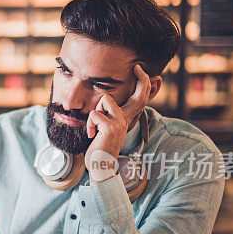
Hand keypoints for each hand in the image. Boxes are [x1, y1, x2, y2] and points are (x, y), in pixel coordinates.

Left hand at [85, 64, 150, 182]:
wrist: (100, 166)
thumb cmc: (100, 146)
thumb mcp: (107, 127)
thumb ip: (108, 115)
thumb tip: (103, 101)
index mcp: (126, 118)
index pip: (140, 98)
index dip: (143, 82)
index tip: (140, 68)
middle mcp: (127, 119)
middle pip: (140, 94)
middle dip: (142, 79)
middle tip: (137, 67)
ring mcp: (120, 123)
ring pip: (105, 99)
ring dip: (95, 111)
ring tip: (95, 126)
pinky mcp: (111, 127)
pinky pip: (94, 114)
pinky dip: (89, 124)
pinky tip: (92, 135)